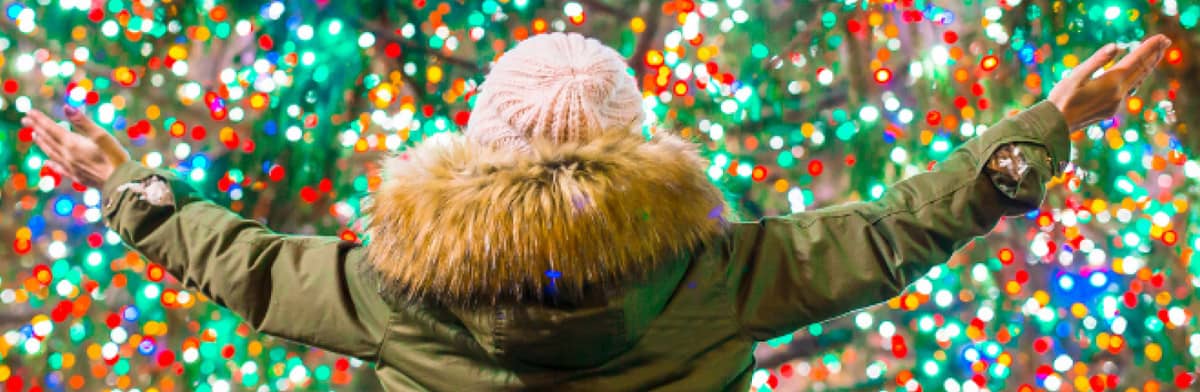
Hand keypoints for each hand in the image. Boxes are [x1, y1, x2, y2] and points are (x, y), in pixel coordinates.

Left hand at [24, 105, 130, 189]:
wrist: (121, 184)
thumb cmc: (115, 158)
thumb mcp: (101, 135)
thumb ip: (83, 122)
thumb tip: (66, 107)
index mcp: (72, 144)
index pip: (52, 128)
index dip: (40, 119)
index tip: (29, 111)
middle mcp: (67, 156)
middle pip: (48, 140)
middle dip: (36, 128)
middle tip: (25, 120)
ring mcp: (71, 167)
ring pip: (51, 153)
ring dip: (41, 143)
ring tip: (34, 135)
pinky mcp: (77, 176)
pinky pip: (59, 168)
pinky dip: (51, 162)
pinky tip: (47, 161)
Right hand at [1048, 34, 1170, 129]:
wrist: (1056, 124)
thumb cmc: (1061, 98)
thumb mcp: (1076, 75)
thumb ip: (1097, 61)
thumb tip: (1116, 46)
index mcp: (1111, 83)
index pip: (1135, 61)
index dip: (1149, 48)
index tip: (1161, 37)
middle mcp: (1118, 94)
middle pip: (1141, 71)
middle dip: (1154, 55)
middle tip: (1166, 42)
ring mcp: (1116, 103)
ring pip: (1137, 81)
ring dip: (1148, 67)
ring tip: (1156, 55)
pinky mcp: (1110, 110)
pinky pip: (1129, 90)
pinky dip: (1136, 78)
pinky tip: (1136, 77)